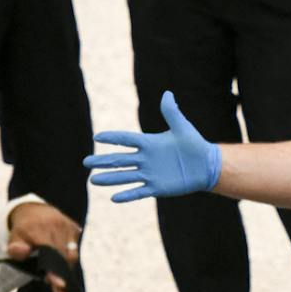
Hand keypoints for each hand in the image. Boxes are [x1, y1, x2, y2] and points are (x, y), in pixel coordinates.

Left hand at [6, 201, 80, 291]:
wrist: (33, 210)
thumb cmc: (23, 230)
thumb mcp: (14, 238)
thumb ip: (15, 247)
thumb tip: (21, 252)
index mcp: (39, 228)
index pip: (50, 252)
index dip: (55, 270)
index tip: (60, 285)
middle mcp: (56, 224)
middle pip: (63, 256)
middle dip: (61, 275)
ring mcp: (67, 225)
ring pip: (71, 254)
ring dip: (66, 270)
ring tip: (59, 285)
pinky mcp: (74, 228)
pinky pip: (74, 249)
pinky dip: (68, 261)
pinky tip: (61, 269)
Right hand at [86, 90, 221, 202]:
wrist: (205, 166)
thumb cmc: (194, 144)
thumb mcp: (182, 127)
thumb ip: (172, 112)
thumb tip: (167, 93)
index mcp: (149, 143)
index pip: (126, 139)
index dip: (112, 138)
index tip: (97, 138)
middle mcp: (145, 159)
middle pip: (119, 160)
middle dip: (102, 161)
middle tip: (85, 162)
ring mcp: (149, 174)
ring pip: (124, 176)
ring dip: (109, 178)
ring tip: (93, 180)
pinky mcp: (156, 187)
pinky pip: (138, 191)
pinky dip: (127, 195)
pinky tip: (113, 198)